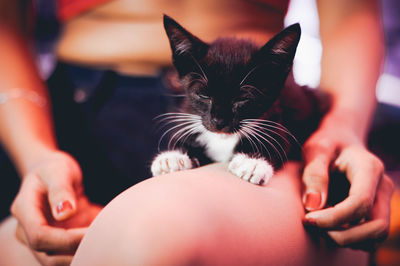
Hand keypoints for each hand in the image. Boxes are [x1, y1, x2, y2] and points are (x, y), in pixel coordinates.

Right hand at [10, 151, 101, 264]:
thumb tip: (65, 212)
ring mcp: (44, 239)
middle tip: (107, 239)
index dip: (66, 240)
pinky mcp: (59, 242)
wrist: (51, 173)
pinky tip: (106, 236)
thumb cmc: (53, 168)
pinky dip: (91, 249)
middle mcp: (29, 231)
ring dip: (86, 254)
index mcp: (25, 211)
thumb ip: (60, 190)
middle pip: (50, 256)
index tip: (92, 233)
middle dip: (79, 252)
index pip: (40, 236)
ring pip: (62, 261)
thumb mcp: (58, 170)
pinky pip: (73, 254)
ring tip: (108, 239)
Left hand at [301, 115, 393, 249]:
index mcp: (369, 168)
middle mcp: (382, 186)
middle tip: (314, 227)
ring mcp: (383, 200)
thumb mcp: (315, 150)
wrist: (340, 141)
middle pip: (377, 226)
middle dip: (344, 235)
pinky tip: (329, 227)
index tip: (309, 219)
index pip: (360, 203)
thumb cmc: (326, 144)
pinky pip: (370, 237)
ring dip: (347, 240)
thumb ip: (314, 174)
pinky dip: (350, 239)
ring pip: (376, 236)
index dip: (334, 218)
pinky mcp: (377, 211)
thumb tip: (312, 205)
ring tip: (319, 226)